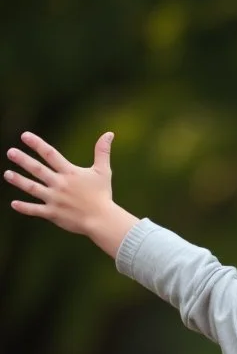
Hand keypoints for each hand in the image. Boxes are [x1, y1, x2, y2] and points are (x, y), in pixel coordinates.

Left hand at [5, 131, 137, 255]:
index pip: (51, 154)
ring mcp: (54, 199)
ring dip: (19, 181)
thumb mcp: (103, 171)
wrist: (102, 220)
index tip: (24, 136)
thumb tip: (109, 133)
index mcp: (70, 173)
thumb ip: (102, 151)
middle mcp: (59, 184)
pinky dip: (24, 208)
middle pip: (38, 170)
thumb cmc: (103, 195)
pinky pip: (35, 210)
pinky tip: (13, 204)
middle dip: (23, 160)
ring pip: (33, 188)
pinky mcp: (53, 213)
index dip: (37, 144)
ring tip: (7, 174)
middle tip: (10, 152)